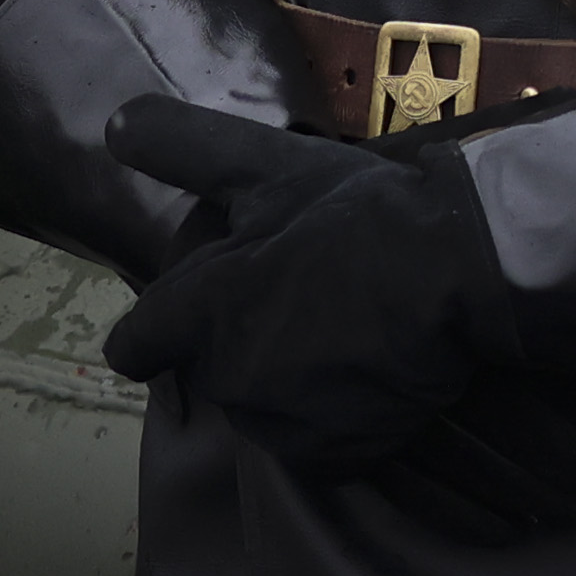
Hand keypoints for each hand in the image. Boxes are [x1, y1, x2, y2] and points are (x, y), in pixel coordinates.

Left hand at [103, 102, 523, 479]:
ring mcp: (282, 420)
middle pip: (211, 368)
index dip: (154, 329)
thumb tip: (111, 123)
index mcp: (207, 308)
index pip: (137, 343)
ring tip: (343, 335)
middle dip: (241, 340)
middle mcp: (231, 374)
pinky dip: (332, 416)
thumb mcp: (273, 165)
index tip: (178, 319)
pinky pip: (312, 441)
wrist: (464, 265)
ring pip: (260, 407)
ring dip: (285, 381)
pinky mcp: (332, 452)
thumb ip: (187, 148)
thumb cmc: (363, 211)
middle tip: (302, 299)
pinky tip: (368, 375)